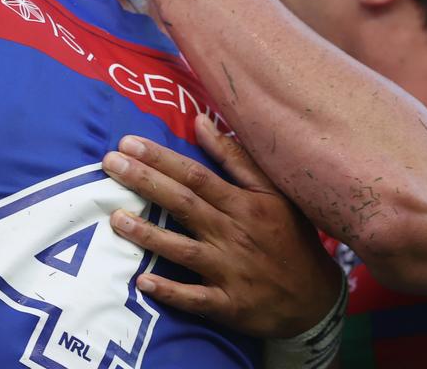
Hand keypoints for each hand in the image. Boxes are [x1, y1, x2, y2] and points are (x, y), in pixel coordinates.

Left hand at [102, 116, 342, 338]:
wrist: (316, 299)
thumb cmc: (289, 238)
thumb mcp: (273, 192)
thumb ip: (235, 157)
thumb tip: (201, 121)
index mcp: (244, 204)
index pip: (196, 175)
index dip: (161, 158)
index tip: (128, 143)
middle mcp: (234, 234)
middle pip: (184, 204)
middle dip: (145, 182)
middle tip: (109, 164)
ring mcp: (231, 271)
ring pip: (184, 250)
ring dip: (149, 235)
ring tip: (116, 219)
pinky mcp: (229, 305)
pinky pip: (196, 298)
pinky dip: (170, 291)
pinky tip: (142, 281)